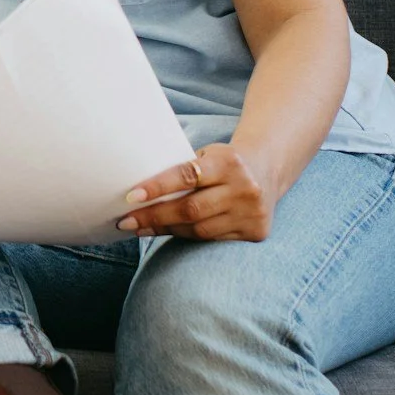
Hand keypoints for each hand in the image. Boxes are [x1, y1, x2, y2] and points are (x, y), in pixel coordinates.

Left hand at [117, 142, 282, 241]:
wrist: (268, 170)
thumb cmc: (225, 162)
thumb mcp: (209, 155)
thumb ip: (183, 170)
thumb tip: (138, 192)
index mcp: (229, 162)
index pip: (187, 175)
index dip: (158, 187)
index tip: (131, 196)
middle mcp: (244, 188)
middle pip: (190, 209)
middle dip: (154, 216)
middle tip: (126, 221)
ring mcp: (251, 213)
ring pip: (199, 230)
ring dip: (166, 230)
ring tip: (141, 229)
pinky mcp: (256, 232)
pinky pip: (212, 240)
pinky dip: (187, 237)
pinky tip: (169, 233)